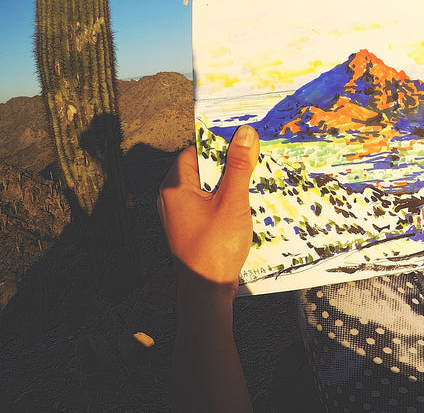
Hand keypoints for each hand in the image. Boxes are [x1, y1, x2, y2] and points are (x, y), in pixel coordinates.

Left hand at [158, 125, 259, 289]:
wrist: (206, 289)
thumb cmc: (216, 245)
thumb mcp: (232, 201)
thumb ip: (239, 166)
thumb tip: (246, 133)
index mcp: (174, 187)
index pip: (194, 152)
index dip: (218, 146)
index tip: (243, 143)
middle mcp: (171, 199)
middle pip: (201, 170)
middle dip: (227, 166)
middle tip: (253, 162)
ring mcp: (179, 215)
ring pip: (206, 189)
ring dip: (228, 186)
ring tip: (252, 184)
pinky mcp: (189, 229)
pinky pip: (207, 205)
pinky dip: (224, 202)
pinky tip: (244, 207)